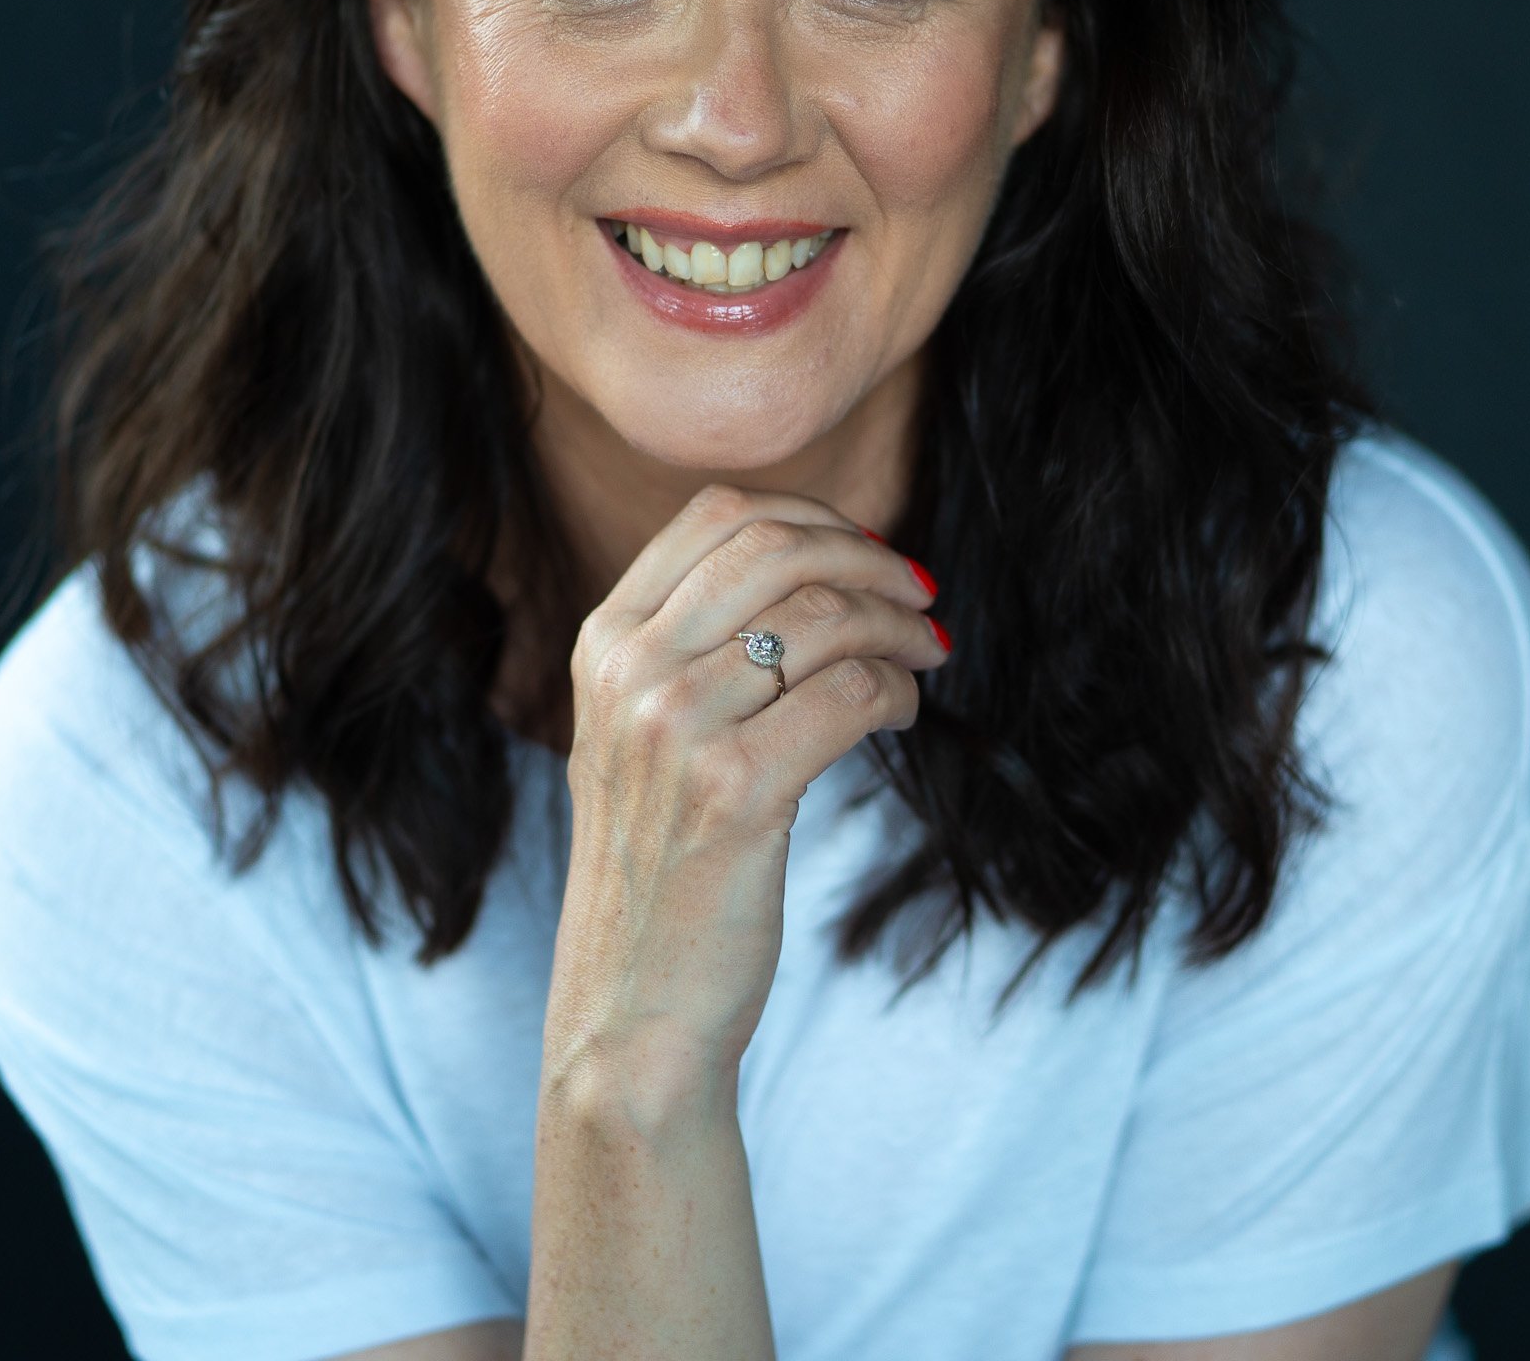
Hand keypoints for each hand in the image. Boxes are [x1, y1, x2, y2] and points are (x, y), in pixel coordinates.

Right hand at [542, 483, 949, 1106]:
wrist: (629, 1015)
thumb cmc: (657, 872)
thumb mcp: (638, 739)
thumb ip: (691, 649)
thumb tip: (820, 566)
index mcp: (603, 644)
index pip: (716, 514)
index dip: (813, 515)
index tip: (869, 549)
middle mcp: (628, 671)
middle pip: (774, 547)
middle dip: (869, 556)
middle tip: (920, 592)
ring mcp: (674, 728)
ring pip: (823, 614)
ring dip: (898, 624)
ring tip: (927, 654)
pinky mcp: (734, 792)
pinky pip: (850, 692)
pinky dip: (898, 689)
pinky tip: (902, 713)